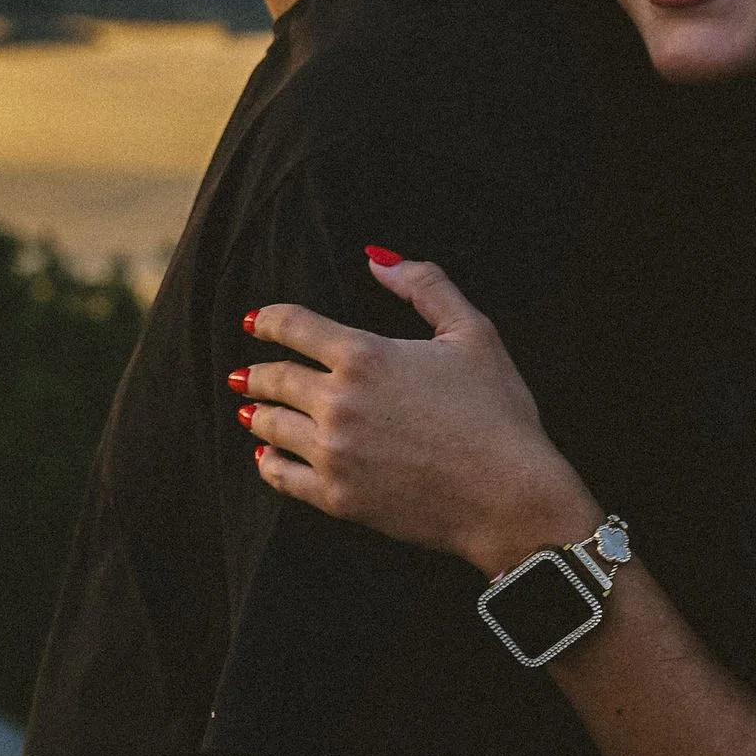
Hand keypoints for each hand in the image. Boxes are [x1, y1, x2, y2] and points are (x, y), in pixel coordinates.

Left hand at [237, 253, 598, 576]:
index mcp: (365, 355)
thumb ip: (424, 286)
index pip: (293, 326)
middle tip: (245, 374)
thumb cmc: (498, 413)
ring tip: (250, 410)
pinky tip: (267, 455)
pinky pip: (281, 477)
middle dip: (258, 372)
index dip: (269, 321)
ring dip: (257, 414)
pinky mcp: (337, 498)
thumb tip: (377, 257)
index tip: (256, 322)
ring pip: (271, 426)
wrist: (510, 498)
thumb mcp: (473, 333)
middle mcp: (338, 402)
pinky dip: (268, 462)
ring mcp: (333, 453)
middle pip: (275, 378)